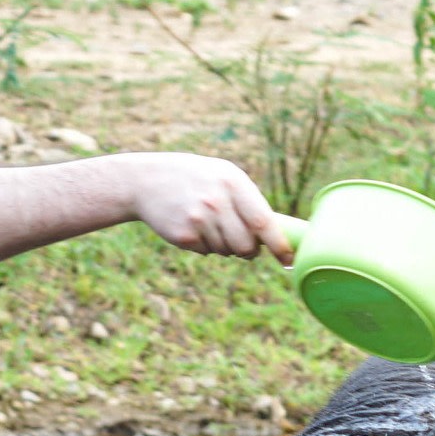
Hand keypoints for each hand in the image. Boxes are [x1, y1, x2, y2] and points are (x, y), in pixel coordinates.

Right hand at [124, 154, 292, 262]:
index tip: (288, 258)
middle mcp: (217, 201)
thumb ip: (249, 201)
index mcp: (233, 182)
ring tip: (209, 223)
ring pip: (227, 251)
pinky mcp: (184, 236)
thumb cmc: (196, 179)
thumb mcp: (224, 177)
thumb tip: (276, 235)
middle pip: (247, 245)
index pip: (263, 222)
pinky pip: (207, 252)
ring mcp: (198, 220)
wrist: (146, 181)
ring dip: (225, 245)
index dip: (279, 244)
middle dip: (249, 250)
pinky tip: (192, 226)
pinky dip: (205, 245)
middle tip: (243, 243)